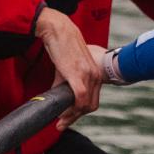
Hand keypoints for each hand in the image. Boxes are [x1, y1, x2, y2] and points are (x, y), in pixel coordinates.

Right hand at [35, 8, 101, 129]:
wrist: (58, 30)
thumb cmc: (62, 46)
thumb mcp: (67, 66)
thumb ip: (66, 81)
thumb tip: (58, 94)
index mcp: (95, 73)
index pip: (93, 99)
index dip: (81, 112)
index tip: (68, 118)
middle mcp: (95, 75)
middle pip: (90, 105)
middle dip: (76, 117)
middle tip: (61, 124)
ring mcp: (88, 75)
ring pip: (85, 105)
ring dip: (72, 116)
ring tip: (59, 121)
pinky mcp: (78, 75)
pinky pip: (80, 99)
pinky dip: (72, 109)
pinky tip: (61, 113)